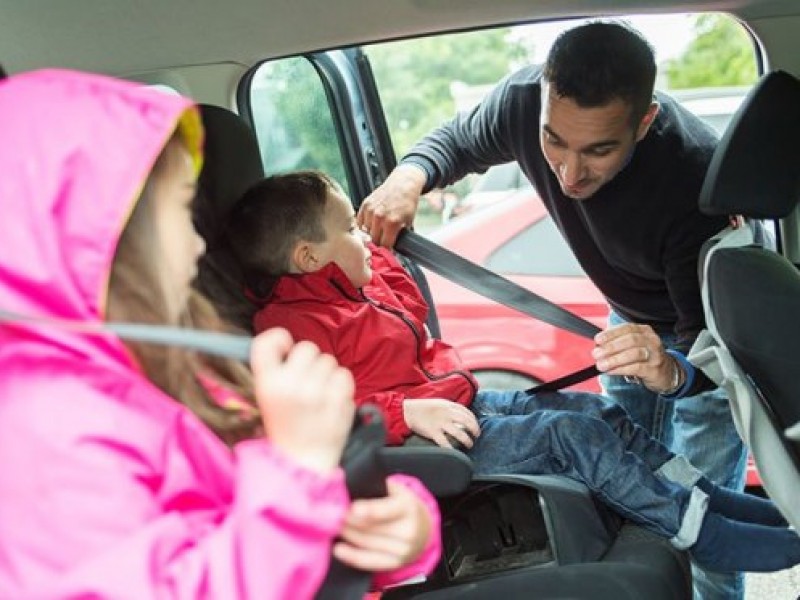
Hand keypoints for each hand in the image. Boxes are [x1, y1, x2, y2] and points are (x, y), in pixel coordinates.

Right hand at [251, 328, 355, 472]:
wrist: (302, 462)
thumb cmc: (286, 427)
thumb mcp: (266, 398)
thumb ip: (275, 370)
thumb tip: (289, 343)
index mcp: (267, 383)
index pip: (268, 342)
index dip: (279, 338)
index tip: (286, 348)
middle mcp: (291, 384)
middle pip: (307, 347)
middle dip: (309, 361)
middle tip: (306, 381)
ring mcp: (317, 392)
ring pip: (329, 360)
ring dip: (326, 373)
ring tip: (319, 395)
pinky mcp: (339, 400)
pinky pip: (345, 374)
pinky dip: (341, 384)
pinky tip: (332, 399)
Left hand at [333, 479, 431, 571]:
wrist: (422, 528)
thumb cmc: (400, 504)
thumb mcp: (394, 490)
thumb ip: (375, 486)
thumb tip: (347, 482)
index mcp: (407, 506)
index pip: (387, 509)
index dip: (370, 509)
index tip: (352, 508)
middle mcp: (408, 530)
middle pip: (371, 527)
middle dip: (349, 520)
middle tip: (332, 514)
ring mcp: (403, 550)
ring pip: (366, 542)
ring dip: (347, 534)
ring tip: (333, 525)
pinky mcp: (395, 563)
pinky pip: (369, 561)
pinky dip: (352, 556)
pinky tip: (338, 549)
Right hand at [357, 164, 426, 247]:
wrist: (403, 184)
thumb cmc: (407, 203)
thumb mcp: (409, 222)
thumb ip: (401, 236)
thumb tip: (396, 248)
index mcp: (392, 223)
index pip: (384, 246)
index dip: (387, 250)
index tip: (387, 252)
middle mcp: (379, 217)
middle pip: (374, 240)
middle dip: (378, 243)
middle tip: (382, 242)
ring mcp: (371, 211)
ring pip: (365, 232)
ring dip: (370, 234)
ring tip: (377, 232)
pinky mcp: (365, 205)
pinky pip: (360, 222)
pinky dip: (364, 225)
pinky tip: (370, 224)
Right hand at [403, 398, 480, 448]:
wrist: (407, 411)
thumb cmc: (422, 407)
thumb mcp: (438, 403)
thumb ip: (449, 408)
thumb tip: (460, 415)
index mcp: (448, 405)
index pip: (467, 412)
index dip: (474, 420)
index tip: (476, 426)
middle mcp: (446, 413)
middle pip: (467, 422)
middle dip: (475, 430)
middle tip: (476, 436)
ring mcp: (440, 423)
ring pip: (459, 433)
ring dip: (467, 440)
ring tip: (469, 444)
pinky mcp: (433, 432)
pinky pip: (445, 442)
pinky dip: (451, 448)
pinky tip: (455, 451)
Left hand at [592, 323, 683, 393]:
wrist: (667, 373)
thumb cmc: (644, 358)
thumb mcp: (634, 346)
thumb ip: (618, 343)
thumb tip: (598, 347)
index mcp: (644, 331)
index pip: (627, 328)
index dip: (611, 334)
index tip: (597, 340)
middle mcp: (652, 340)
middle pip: (630, 340)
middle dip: (610, 347)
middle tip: (596, 354)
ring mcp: (655, 355)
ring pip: (634, 354)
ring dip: (614, 359)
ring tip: (601, 365)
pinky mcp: (655, 369)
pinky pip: (636, 368)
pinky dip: (621, 369)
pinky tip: (611, 371)